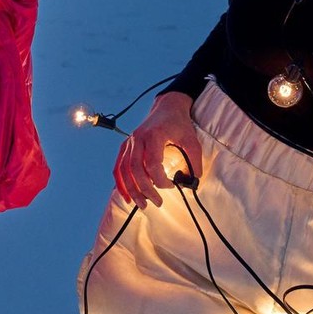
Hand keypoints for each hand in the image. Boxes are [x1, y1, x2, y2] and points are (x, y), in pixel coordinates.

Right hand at [112, 91, 202, 208]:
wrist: (167, 109)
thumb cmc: (179, 125)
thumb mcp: (192, 141)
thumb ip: (194, 162)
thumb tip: (191, 182)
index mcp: (154, 135)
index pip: (152, 163)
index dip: (160, 180)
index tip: (172, 186)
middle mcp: (137, 138)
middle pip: (135, 169)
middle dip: (145, 189)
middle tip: (157, 203)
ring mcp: (129, 142)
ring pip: (124, 170)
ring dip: (131, 189)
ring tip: (141, 204)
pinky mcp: (125, 147)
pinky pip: (118, 167)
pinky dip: (120, 183)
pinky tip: (126, 195)